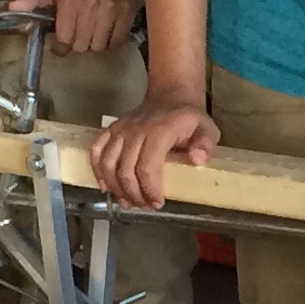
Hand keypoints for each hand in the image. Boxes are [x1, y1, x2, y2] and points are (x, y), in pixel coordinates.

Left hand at [13, 0, 137, 54]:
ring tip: (92, 33)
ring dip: (93, 44)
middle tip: (78, 35)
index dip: (60, 46)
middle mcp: (90, 5)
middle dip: (77, 43)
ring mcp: (111, 11)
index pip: (63, 39)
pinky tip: (106, 32)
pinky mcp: (127, 15)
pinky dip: (109, 43)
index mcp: (70, 0)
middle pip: (80, 46)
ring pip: (97, 47)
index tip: (61, 43)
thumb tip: (11, 8)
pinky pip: (115, 43)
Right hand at [91, 87, 218, 208]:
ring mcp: (121, 129)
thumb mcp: (207, 129)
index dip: (150, 189)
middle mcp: (136, 130)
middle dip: (134, 194)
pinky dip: (97, 170)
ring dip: (116, 187)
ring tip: (127, 202)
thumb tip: (197, 160)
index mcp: (160, 131)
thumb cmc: (189, 118)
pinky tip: (105, 187)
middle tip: (145, 206)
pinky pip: (96, 150)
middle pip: (126, 169)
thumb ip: (205, 144)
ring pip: (108, 163)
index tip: (157, 203)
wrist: (170, 96)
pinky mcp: (111, 130)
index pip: (148, 166)